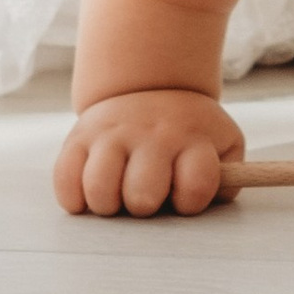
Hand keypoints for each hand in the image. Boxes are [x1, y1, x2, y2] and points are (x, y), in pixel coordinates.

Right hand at [56, 90, 245, 217]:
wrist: (151, 87)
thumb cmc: (189, 134)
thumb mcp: (222, 145)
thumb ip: (228, 179)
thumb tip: (212, 203)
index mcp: (192, 139)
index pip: (196, 186)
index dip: (190, 202)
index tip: (184, 196)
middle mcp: (151, 135)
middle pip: (142, 195)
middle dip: (145, 206)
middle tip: (147, 195)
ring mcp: (112, 134)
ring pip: (99, 190)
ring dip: (109, 205)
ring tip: (119, 194)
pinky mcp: (79, 138)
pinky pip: (65, 181)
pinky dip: (75, 198)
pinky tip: (91, 191)